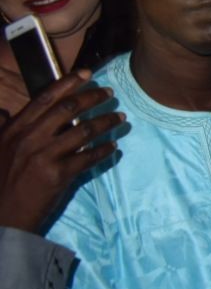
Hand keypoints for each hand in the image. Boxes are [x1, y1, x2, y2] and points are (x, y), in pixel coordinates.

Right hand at [0, 73, 120, 232]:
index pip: (45, 98)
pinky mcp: (58, 175)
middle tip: (110, 93)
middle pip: (68, 109)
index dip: (68, 83)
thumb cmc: (0, 181)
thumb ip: (3, 128)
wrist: (2, 215)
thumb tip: (3, 111)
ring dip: (106, 122)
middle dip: (93, 97)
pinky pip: (88, 157)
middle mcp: (29, 138)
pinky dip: (104, 150)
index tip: (87, 73)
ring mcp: (44, 156)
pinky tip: (113, 147)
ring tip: (120, 118)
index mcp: (15, 129)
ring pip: (83, 131)